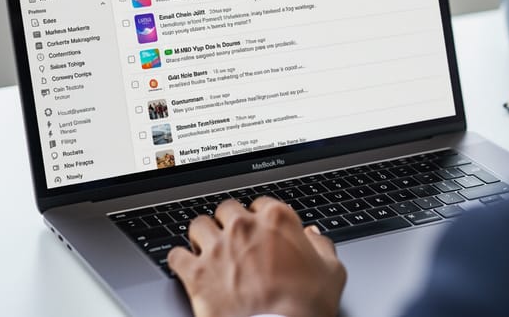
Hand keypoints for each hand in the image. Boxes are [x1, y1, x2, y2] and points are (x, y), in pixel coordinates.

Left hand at [168, 196, 346, 316]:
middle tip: (234, 238)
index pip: (262, 203)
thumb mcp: (331, 273)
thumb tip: (314, 237)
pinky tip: (187, 266)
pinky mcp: (197, 273)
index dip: (261, 216)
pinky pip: (176, 255)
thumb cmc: (305, 306)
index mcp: (277, 220)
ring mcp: (217, 248)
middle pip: (227, 209)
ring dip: (203, 235)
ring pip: (198, 225)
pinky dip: (180, 260)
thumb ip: (322, 247)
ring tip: (207, 247)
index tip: (261, 228)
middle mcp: (243, 227)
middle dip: (229, 222)